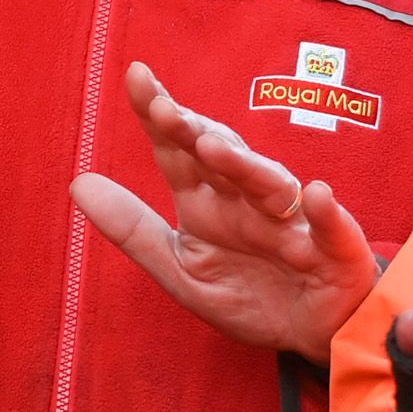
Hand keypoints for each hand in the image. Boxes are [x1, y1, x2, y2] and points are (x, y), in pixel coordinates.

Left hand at [71, 60, 379, 357]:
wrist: (313, 335)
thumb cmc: (249, 294)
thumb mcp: (180, 268)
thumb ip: (131, 229)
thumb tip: (77, 183)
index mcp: (208, 201)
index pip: (179, 150)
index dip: (160, 115)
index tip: (137, 76)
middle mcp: (248, 201)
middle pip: (222, 156)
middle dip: (197, 132)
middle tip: (167, 112)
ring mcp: (294, 221)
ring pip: (270, 185)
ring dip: (245, 166)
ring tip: (216, 149)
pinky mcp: (335, 250)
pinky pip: (331, 228)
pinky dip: (325, 212)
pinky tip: (316, 195)